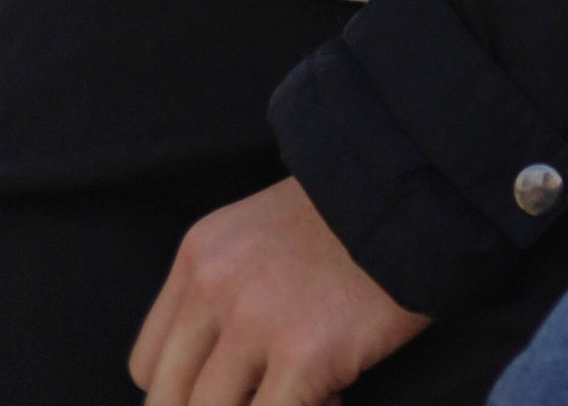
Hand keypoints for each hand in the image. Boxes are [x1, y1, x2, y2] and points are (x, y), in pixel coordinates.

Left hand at [130, 175, 428, 403]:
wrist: (420, 185)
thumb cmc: (351, 218)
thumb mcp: (261, 236)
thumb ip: (227, 295)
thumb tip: (219, 384)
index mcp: (199, 255)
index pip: (148, 366)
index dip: (189, 393)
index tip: (237, 388)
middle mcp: (214, 285)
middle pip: (170, 403)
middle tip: (268, 394)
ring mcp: (257, 319)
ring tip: (310, 392)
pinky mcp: (304, 351)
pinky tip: (335, 394)